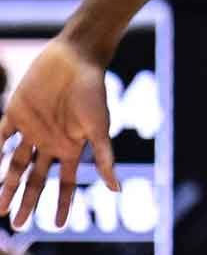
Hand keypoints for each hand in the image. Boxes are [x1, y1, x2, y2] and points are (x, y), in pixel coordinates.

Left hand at [0, 38, 119, 229]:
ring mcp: (32, 130)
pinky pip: (0, 137)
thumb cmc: (93, 90)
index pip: (65, 182)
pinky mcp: (15, 114)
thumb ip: (105, 157)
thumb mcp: (99, 126)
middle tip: (17, 224)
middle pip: (36, 179)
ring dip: (6, 186)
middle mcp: (50, 142)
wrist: (75, 58)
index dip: (61, 203)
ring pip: (15, 165)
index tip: (56, 225)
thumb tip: (116, 188)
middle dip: (27, 201)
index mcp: (72, 147)